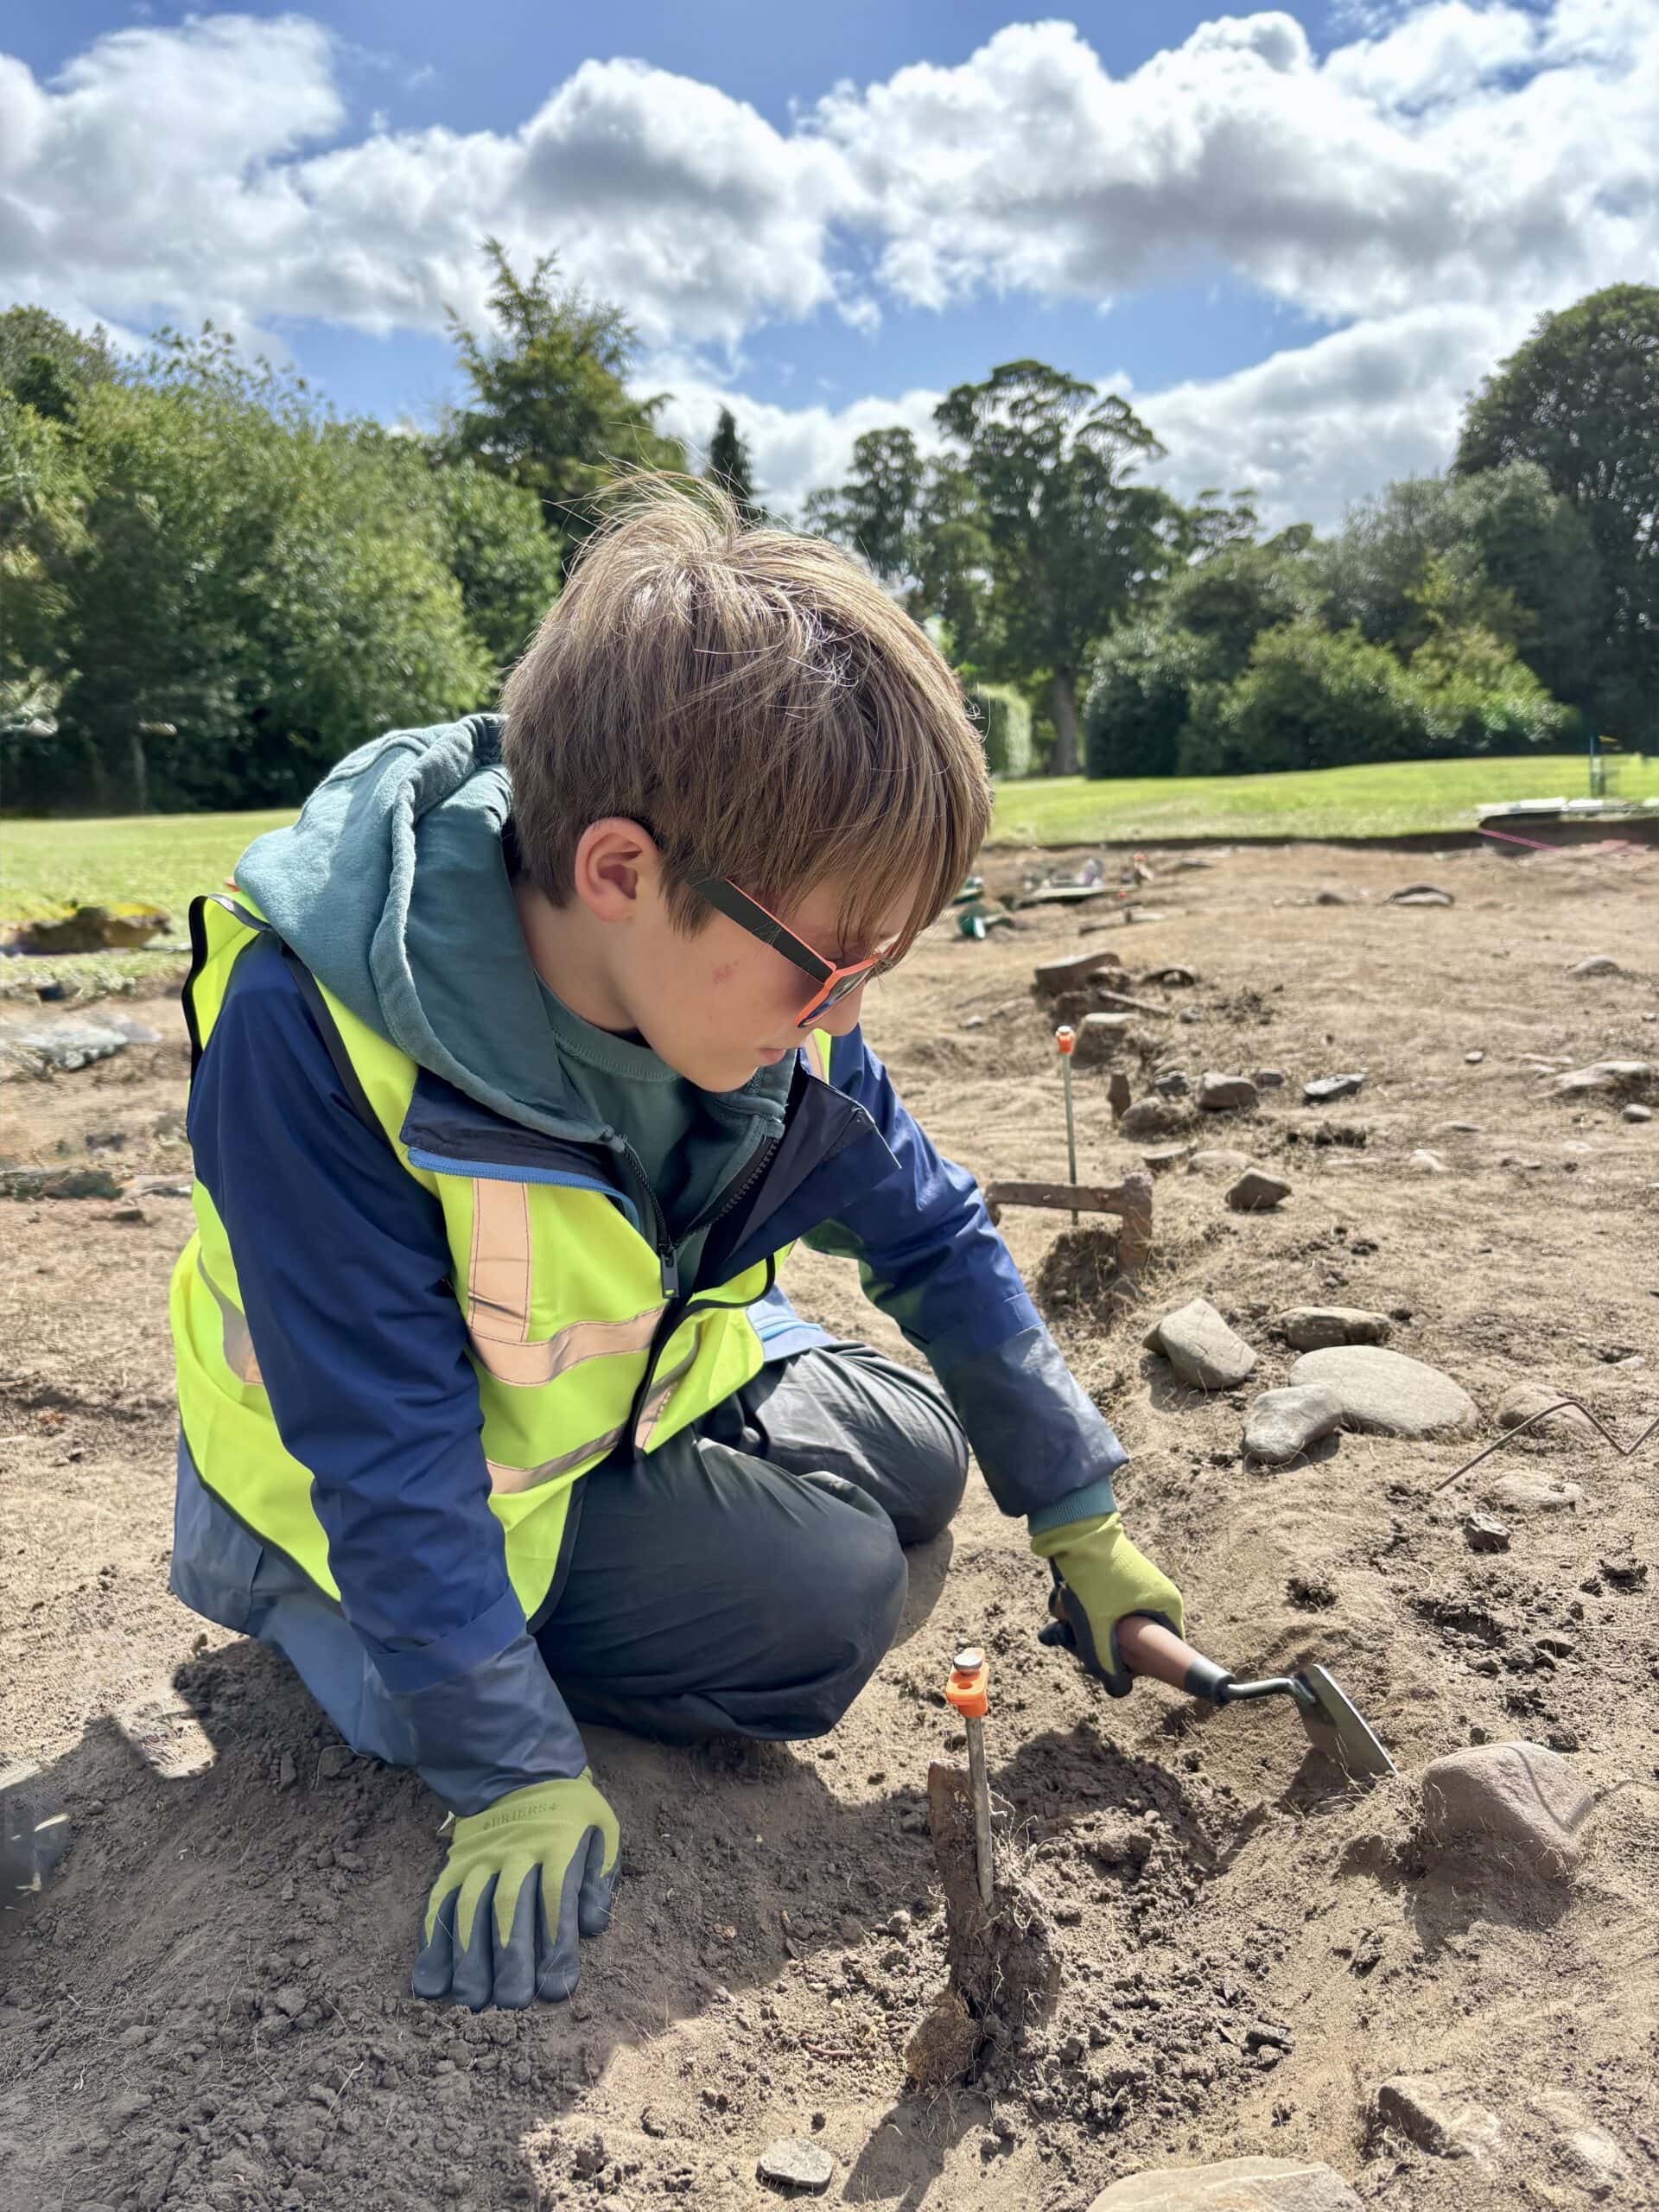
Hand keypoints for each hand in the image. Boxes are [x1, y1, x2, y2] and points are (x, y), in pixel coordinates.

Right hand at [412, 1771, 618, 2010]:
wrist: (520, 1770)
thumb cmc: (571, 1812)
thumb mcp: (602, 1827)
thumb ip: (599, 1875)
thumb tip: (592, 1925)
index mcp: (557, 1842)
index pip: (555, 1896)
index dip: (556, 1943)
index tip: (558, 1987)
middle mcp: (515, 1850)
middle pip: (509, 1906)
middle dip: (511, 1958)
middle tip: (513, 2003)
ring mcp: (479, 1858)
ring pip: (470, 1908)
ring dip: (469, 1957)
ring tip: (472, 2001)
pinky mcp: (454, 1865)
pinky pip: (439, 1903)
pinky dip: (432, 1943)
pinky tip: (431, 1981)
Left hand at [1030, 1512, 1184, 1697]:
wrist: (1074, 1527)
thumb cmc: (1093, 1574)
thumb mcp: (1097, 1623)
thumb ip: (1105, 1661)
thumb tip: (1118, 1690)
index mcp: (1166, 1606)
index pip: (1165, 1653)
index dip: (1139, 1667)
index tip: (1114, 1667)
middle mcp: (1156, 1598)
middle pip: (1135, 1643)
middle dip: (1102, 1647)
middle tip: (1078, 1644)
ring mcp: (1135, 1589)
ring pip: (1113, 1628)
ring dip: (1086, 1631)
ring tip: (1064, 1622)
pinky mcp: (1114, 1582)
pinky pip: (1101, 1611)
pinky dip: (1082, 1614)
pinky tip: (1062, 1604)